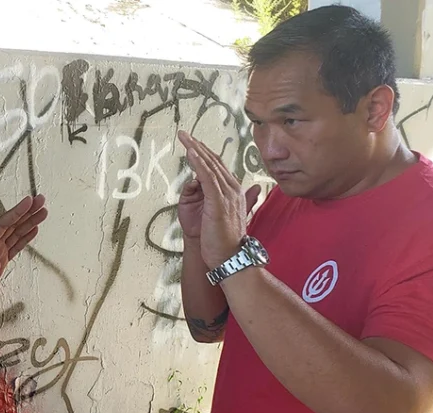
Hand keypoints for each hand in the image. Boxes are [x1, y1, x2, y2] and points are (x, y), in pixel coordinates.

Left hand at [0, 195, 47, 311]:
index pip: (1, 224)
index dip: (16, 212)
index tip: (28, 201)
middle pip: (11, 224)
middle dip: (27, 212)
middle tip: (41, 200)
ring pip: (15, 232)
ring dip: (29, 222)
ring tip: (43, 212)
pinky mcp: (0, 260)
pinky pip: (15, 245)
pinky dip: (25, 237)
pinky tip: (33, 230)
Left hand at [177, 131, 260, 268]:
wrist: (230, 258)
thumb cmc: (225, 241)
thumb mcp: (227, 217)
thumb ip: (234, 201)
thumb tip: (248, 189)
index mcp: (234, 192)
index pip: (218, 167)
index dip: (205, 153)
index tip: (193, 143)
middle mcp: (232, 189)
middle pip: (213, 161)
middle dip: (197, 146)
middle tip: (184, 133)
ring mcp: (226, 194)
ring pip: (209, 166)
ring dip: (196, 149)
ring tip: (184, 138)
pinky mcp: (217, 201)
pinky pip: (207, 177)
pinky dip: (199, 163)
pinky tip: (190, 153)